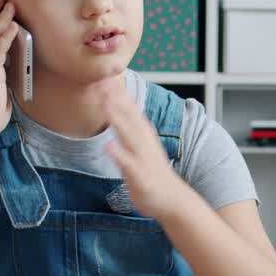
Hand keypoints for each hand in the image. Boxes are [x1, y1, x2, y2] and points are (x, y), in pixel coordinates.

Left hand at [100, 76, 190, 219]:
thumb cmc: (152, 172)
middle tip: (104, 80)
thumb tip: (114, 109)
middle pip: (129, 117)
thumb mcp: (140, 146)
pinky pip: (128, 164)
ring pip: (129, 135)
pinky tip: (108, 146)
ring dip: (118, 119)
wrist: (171, 199)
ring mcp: (143, 158)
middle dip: (117, 98)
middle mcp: (144, 142)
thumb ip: (128, 128)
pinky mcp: (140, 176)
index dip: (119, 93)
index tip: (106, 76)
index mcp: (143, 135)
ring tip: (106, 104)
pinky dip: (119, 154)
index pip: (131, 109)